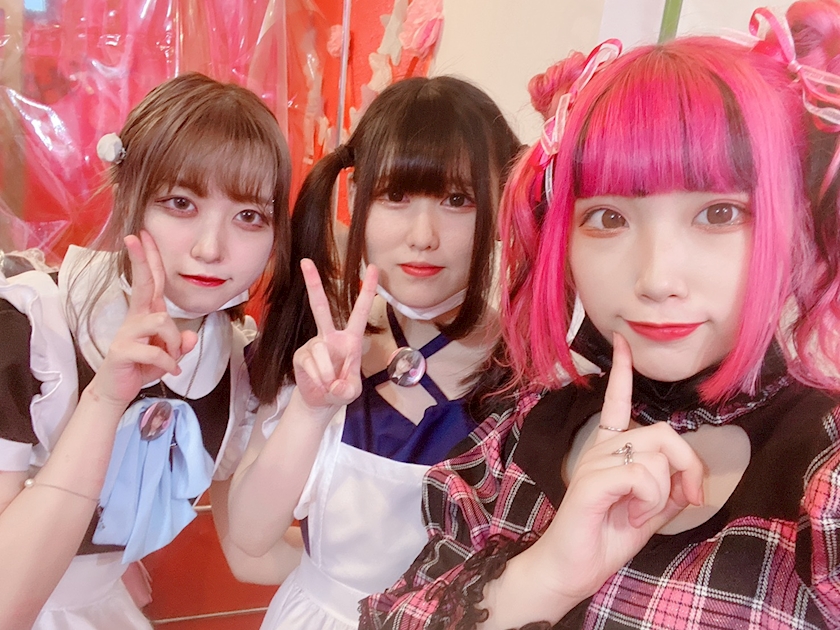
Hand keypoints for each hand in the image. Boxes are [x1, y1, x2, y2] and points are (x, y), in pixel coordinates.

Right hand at [89, 231, 197, 407]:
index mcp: (147, 313)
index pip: (151, 281)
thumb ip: (181, 343)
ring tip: (173, 358)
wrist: (117, 389)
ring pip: (162, 321)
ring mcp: (127, 333)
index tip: (142, 235)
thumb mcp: (169, 354)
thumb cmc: (142, 366)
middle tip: (135, 237)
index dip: (148, 259)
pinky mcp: (123, 350)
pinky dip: (168, 363)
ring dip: (174, 342)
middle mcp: (136, 318)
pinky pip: (155, 352)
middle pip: (143, 284)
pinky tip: (170, 371)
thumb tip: (190, 337)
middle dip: (142, 260)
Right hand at [293, 259, 377, 410]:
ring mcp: (314, 344)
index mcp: (350, 339)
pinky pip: (310, 364)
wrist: (320, 401)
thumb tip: (336, 385)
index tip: (374, 268)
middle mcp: (330, 336)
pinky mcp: (300, 355)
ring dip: (327, 373)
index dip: (367, 290)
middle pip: (320, 307)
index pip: (360, 311)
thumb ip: (348, 389)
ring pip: (320, 350)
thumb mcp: (352, 392)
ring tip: (330, 384)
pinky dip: (317, 378)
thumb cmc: (341, 390)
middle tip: (305, 261)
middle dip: (313, 284)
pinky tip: (319, 384)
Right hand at [529, 333, 704, 602]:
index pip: (616, 401)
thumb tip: (689, 477)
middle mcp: (601, 447)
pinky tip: (631, 513)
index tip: (622, 342)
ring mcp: (594, 461)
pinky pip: (641, 475)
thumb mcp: (651, 511)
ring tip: (639, 512)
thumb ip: (670, 488)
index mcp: (610, 449)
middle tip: (687, 497)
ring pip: (656, 458)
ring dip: (662, 494)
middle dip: (688, 465)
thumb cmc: (606, 538)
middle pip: (663, 432)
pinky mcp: (593, 480)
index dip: (622, 371)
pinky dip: (649, 500)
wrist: (573, 569)